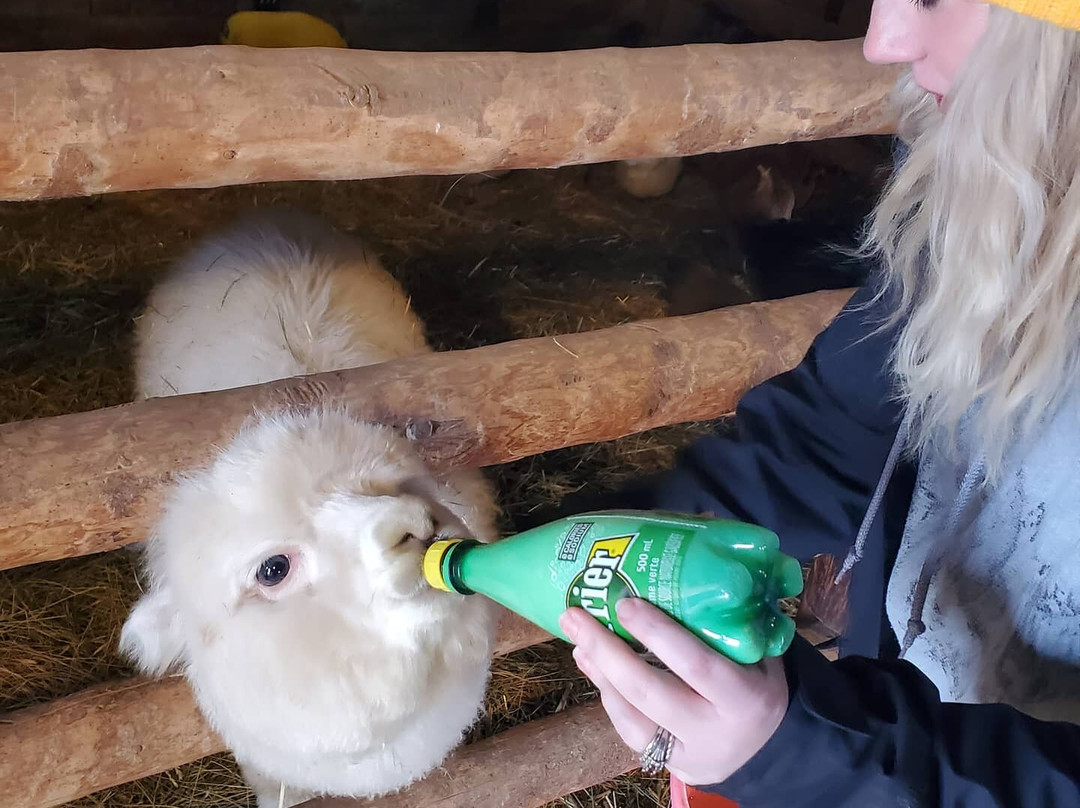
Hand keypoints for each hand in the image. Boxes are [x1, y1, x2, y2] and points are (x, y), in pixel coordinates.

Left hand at [559, 598, 788, 786]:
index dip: (658, 634)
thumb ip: (731, 621)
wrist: (766, 748)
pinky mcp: (666, 764)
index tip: (626, 603)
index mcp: (745, 698)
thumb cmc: (758, 682)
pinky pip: (629, 730)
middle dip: (608, 652)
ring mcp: (687, 753)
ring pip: (631, 717)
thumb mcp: (761, 654)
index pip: (696, 664)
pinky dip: (607, 694)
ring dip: (599, 672)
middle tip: (577, 615)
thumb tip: (688, 563)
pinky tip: (591, 663)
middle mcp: (713, 731)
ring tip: (577, 636)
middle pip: (650, 692)